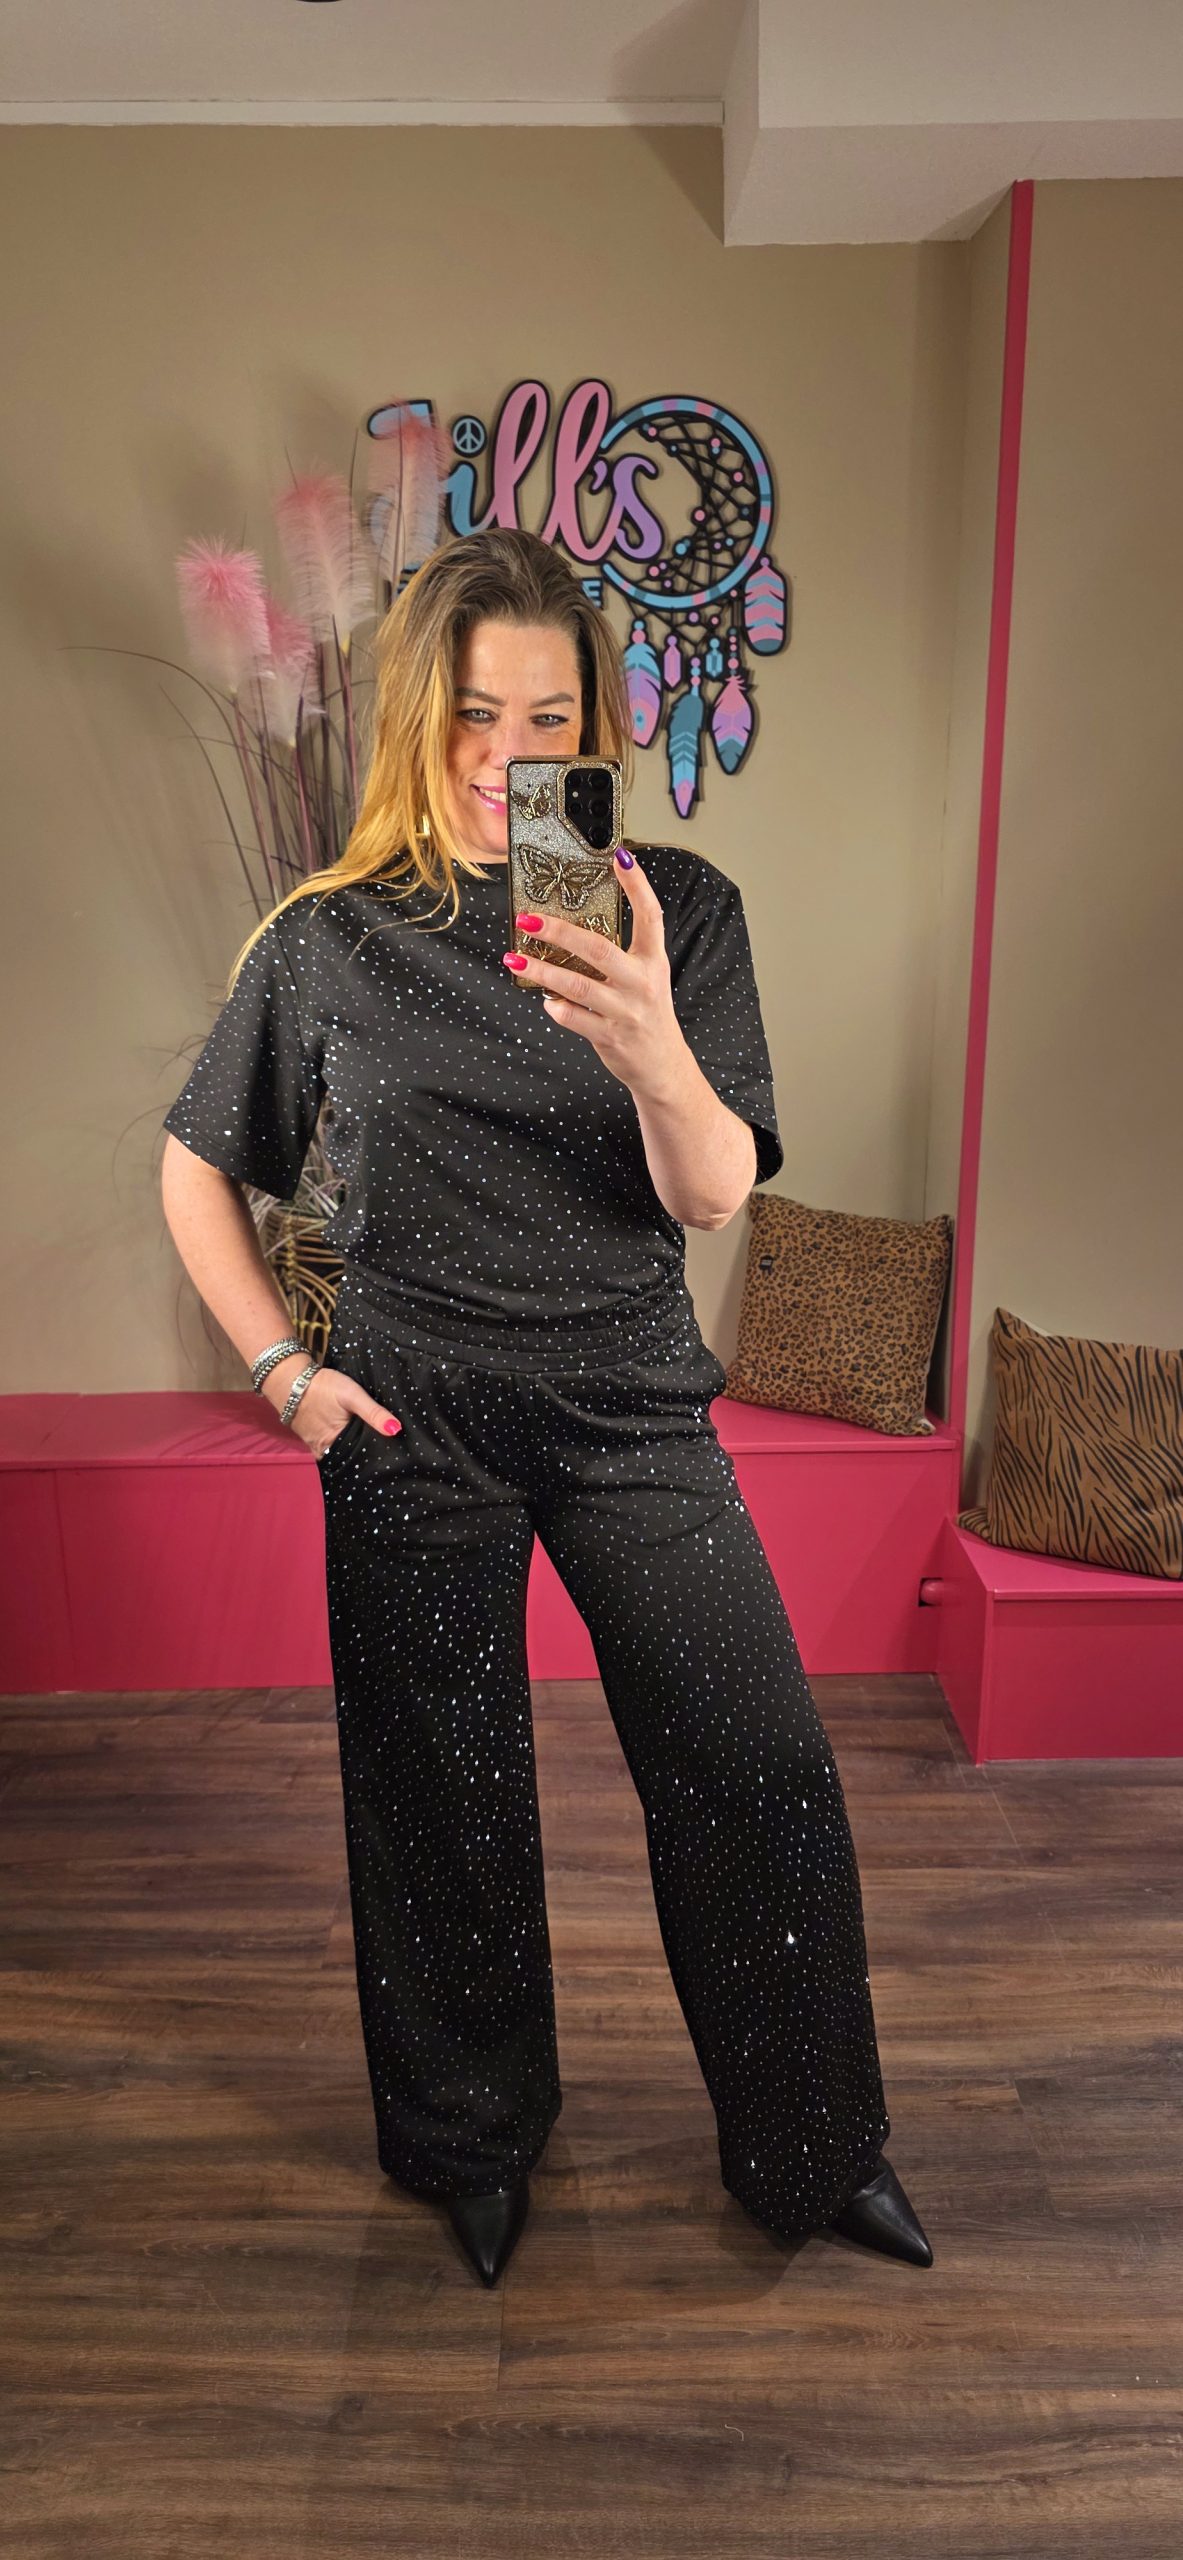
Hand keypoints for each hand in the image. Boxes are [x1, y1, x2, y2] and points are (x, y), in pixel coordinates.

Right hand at [273, 1361, 400, 1457]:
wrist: (289, 1379)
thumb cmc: (322, 1387)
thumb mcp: (352, 1395)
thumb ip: (373, 1413)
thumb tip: (396, 1430)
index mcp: (336, 1445)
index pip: (364, 1458)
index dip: (379, 1455)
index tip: (396, 1452)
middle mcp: (325, 1452)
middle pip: (353, 1458)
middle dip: (368, 1455)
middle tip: (390, 1451)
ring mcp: (317, 1448)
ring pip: (343, 1454)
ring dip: (356, 1450)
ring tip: (377, 1447)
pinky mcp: (313, 1440)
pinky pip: (333, 1448)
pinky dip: (344, 1445)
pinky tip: (355, 1440)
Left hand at [503, 845, 689, 1100]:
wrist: (662, 1066)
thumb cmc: (647, 1014)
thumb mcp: (645, 978)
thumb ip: (618, 956)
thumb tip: (570, 930)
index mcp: (652, 962)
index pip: (649, 915)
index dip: (637, 885)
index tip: (620, 856)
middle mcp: (642, 983)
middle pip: (598, 949)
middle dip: (559, 932)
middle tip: (527, 920)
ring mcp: (626, 1011)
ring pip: (577, 985)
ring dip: (541, 971)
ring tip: (514, 959)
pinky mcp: (610, 1036)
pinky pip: (573, 1017)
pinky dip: (555, 1007)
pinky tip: (545, 1000)